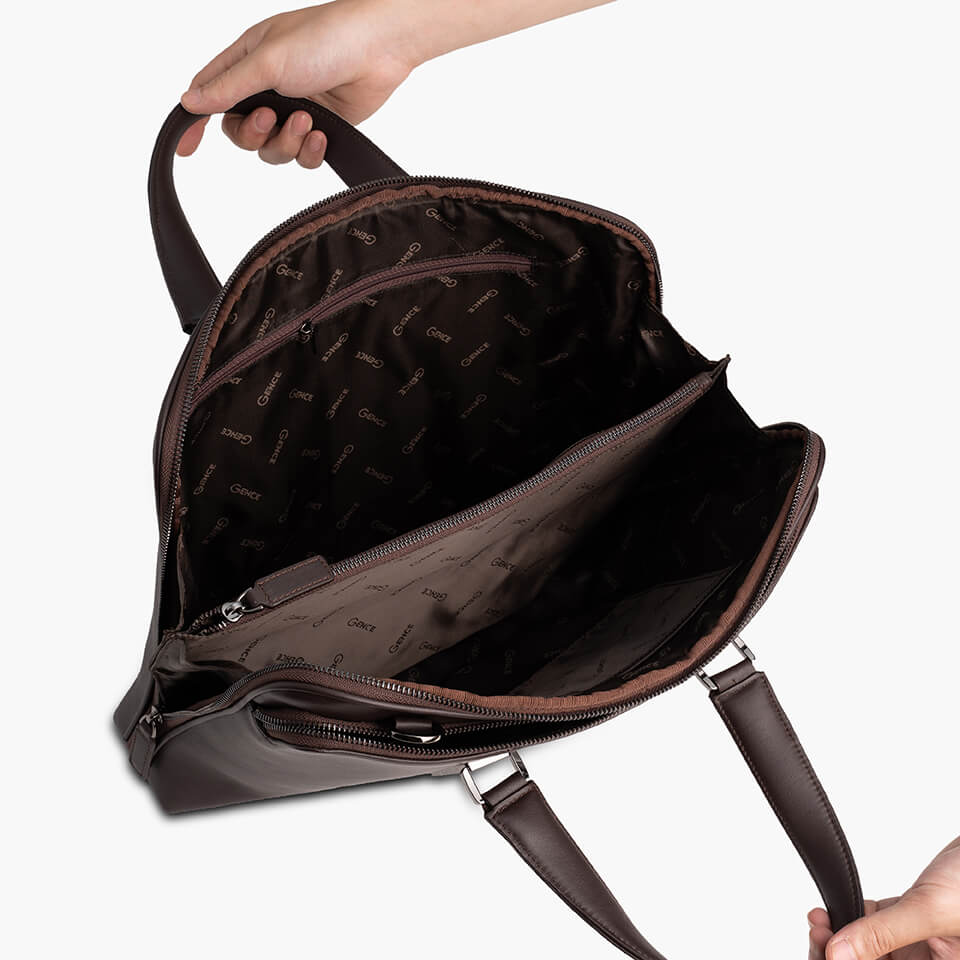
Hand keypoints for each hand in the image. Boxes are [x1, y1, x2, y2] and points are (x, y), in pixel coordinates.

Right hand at [175, 0, 612, 164]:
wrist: (382, 47)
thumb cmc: (327, 38)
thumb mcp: (268, 61)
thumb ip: (228, 87)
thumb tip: (189, 102)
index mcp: (246, 61)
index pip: (208, 95)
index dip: (195, 122)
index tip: (186, 148)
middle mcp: (268, 86)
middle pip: (240, 132)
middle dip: (253, 134)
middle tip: (270, 118)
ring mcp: (295, 109)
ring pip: (272, 150)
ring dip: (286, 142)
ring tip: (307, 121)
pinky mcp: (322, 128)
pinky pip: (303, 156)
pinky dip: (310, 151)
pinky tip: (322, 135)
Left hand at [808, 836, 959, 959]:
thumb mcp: (931, 911)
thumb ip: (884, 933)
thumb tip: (838, 953)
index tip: (825, 951)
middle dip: (839, 955)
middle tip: (818, 932)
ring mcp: (922, 944)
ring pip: (870, 950)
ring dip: (841, 935)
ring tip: (820, 918)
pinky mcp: (914, 919)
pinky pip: (877, 924)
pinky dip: (854, 916)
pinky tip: (839, 907)